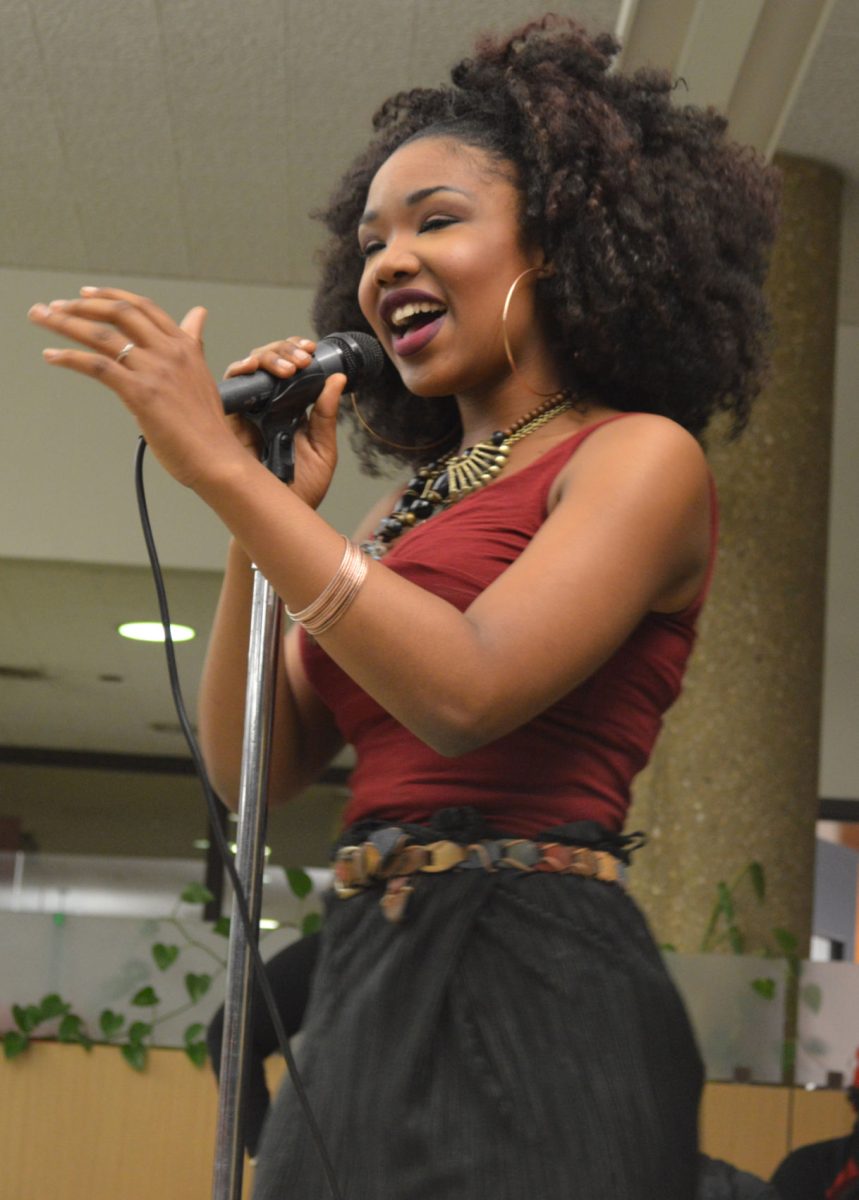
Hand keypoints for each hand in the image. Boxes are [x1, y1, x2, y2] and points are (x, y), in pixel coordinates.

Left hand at [27, 290, 344, 506]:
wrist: (217, 458)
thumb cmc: (209, 426)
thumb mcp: (202, 374)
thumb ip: (193, 342)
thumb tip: (197, 315)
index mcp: (185, 346)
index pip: (142, 307)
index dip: (110, 296)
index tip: (85, 294)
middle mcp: (170, 351)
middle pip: (119, 312)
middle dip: (80, 304)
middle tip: (54, 306)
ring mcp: (155, 371)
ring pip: (102, 334)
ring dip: (65, 322)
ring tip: (42, 318)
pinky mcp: (140, 393)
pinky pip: (98, 365)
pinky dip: (70, 357)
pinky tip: (52, 356)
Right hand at [224, 336, 345, 509]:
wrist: (281, 513)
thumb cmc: (300, 488)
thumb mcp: (323, 449)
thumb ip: (326, 415)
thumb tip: (337, 379)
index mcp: (291, 409)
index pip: (291, 369)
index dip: (297, 352)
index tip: (312, 351)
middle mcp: (268, 406)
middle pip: (270, 361)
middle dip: (285, 350)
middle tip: (302, 359)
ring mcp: (249, 411)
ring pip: (251, 367)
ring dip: (268, 357)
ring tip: (289, 367)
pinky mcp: (231, 419)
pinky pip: (231, 386)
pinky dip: (241, 371)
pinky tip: (255, 369)